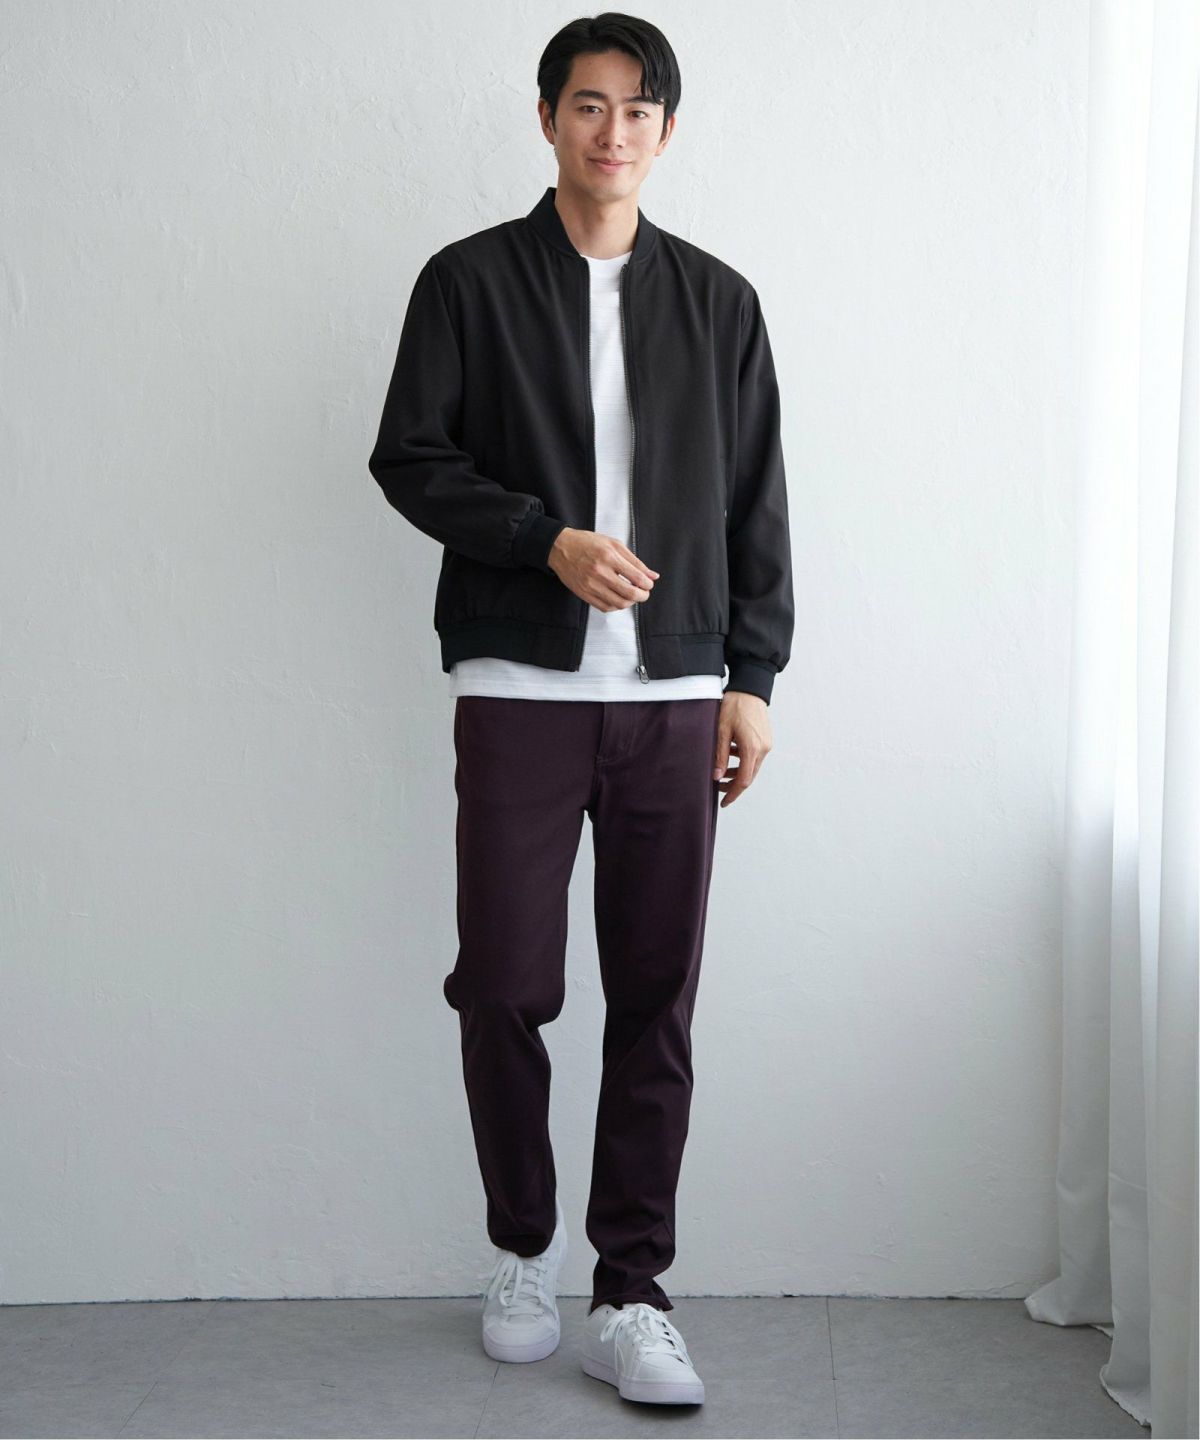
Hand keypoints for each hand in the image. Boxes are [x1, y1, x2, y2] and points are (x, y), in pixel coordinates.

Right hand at [547, 527, 658, 610]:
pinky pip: (605, 607)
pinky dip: (616, 606)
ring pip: (619, 604)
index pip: (637, 577)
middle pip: (630, 594)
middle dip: (643, 596)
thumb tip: (652, 576)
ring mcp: (590, 585)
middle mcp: (599, 572)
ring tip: (632, 595)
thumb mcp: (614, 544)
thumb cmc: (587, 543)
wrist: (560, 548)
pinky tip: (618, 598)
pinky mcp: (584, 594)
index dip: (647, 584)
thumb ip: (635, 561)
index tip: (649, 584)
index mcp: (609, 556)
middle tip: (644, 593)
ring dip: (630, 602)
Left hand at [713, 691, 772, 806]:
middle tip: (718, 789)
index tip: (724, 802)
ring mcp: (766, 744)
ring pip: (752, 767)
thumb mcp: (721, 731)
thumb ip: (720, 755)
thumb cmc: (734, 706)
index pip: (744, 780)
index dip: (733, 793)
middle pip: (749, 776)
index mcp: (752, 748)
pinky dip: (743, 761)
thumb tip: (716, 776)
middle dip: (734, 785)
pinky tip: (730, 755)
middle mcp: (763, 749)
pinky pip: (755, 756)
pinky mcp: (765, 739)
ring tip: (721, 772)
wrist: (750, 688)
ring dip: (738, 773)